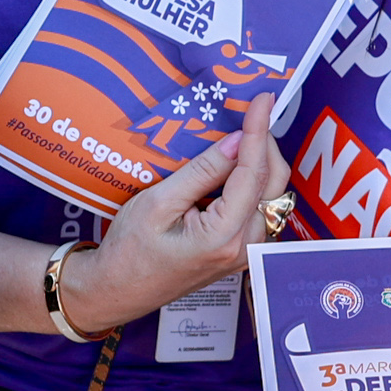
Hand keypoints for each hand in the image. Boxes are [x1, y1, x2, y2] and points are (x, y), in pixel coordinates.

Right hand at [61, 100, 283, 331]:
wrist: (117, 290)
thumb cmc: (128, 252)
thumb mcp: (158, 203)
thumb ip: (202, 172)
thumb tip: (236, 141)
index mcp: (222, 237)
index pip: (252, 174)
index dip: (258, 132)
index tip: (262, 100)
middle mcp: (243, 248)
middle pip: (273, 184)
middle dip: (265, 143)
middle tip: (252, 111)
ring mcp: (245, 253)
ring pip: (270, 196)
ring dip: (261, 162)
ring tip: (244, 132)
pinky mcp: (239, 252)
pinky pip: (259, 209)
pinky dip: (253, 182)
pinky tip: (236, 163)